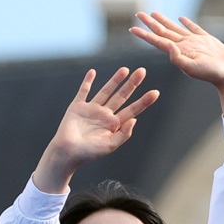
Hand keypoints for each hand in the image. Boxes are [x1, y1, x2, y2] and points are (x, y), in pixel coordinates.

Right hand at [33, 68, 159, 193]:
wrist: (67, 153)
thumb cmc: (88, 153)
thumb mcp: (110, 146)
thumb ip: (123, 134)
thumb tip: (135, 120)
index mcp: (114, 125)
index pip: (132, 110)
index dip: (144, 101)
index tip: (156, 92)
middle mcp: (104, 115)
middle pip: (122, 96)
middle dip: (132, 84)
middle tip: (142, 71)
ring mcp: (91, 110)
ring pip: (106, 91)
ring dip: (115, 80)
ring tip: (125, 69)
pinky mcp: (77, 107)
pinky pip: (83, 91)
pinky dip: (87, 81)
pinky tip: (93, 72)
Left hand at [130, 12, 223, 119]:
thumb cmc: (213, 74)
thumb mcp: (193, 67)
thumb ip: (179, 58)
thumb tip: (168, 46)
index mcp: (178, 52)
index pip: (157, 41)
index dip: (144, 35)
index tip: (131, 28)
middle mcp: (184, 46)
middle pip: (163, 32)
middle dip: (150, 23)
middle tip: (138, 14)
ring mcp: (194, 42)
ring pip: (175, 29)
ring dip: (164, 21)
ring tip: (154, 13)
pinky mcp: (206, 40)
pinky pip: (193, 28)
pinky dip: (186, 23)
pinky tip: (181, 18)